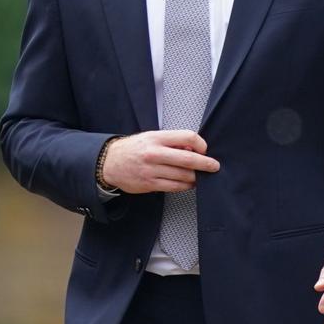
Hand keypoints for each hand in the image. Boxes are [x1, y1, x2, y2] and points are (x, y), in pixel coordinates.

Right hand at [100, 130, 219, 193]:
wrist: (109, 163)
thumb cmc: (132, 149)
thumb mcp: (150, 138)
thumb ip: (171, 142)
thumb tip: (193, 149)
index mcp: (156, 138)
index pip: (187, 137)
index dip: (201, 144)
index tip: (204, 149)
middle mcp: (154, 153)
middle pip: (189, 159)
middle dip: (206, 163)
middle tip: (214, 166)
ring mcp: (152, 170)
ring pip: (184, 175)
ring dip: (196, 177)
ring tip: (198, 175)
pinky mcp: (150, 184)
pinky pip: (175, 187)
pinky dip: (186, 185)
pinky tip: (188, 183)